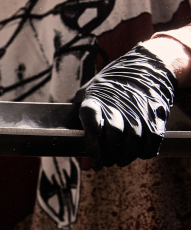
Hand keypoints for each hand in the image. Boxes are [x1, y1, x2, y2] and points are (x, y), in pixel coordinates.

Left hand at [78, 45, 176, 170]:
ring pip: (134, 139)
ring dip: (126, 156)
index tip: (94, 159)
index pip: (91, 121)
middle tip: (107, 162)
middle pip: (114, 134)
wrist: (145, 67)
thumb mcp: (90, 90)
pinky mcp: (156, 114)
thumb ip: (80, 109)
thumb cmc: (111, 84)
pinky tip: (138, 154)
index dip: (92, 144)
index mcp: (97, 97)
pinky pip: (152, 139)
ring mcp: (139, 108)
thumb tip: (72, 132)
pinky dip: (145, 151)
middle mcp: (118, 103)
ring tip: (120, 161)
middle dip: (110, 154)